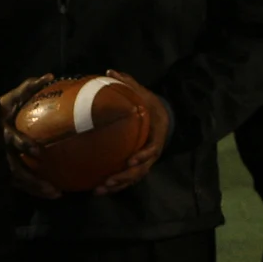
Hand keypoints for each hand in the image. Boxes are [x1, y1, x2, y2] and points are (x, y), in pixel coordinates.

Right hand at [0, 73, 62, 198]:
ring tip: (56, 194)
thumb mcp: (7, 98)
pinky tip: (47, 192)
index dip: (23, 144)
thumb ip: (26, 88)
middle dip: (32, 180)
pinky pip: (16, 182)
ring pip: (15, 181)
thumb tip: (50, 75)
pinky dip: (31, 188)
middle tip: (53, 188)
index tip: (37, 151)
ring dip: (35, 188)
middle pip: (14, 170)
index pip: (10, 139)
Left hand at [88, 71, 170, 195]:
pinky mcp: (138, 166)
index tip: (131, 159)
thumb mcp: (143, 93)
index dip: (144, 155)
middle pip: (141, 170)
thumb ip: (128, 83)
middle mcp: (152, 153)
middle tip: (108, 181)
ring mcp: (146, 162)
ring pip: (133, 178)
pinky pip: (128, 179)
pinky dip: (116, 186)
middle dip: (124, 177)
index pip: (152, 149)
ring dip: (117, 186)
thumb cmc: (150, 105)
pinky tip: (99, 190)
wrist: (163, 118)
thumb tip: (109, 71)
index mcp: (156, 135)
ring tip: (99, 190)